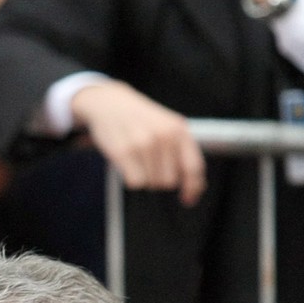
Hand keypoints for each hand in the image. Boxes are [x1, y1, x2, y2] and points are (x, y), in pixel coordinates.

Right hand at [71, 80, 205, 205]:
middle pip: (169, 181)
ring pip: (151, 183)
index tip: (187, 199)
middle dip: (160, 178)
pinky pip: (135, 183)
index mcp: (179, 130)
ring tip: (137, 157)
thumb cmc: (141, 119)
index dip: (193, 188)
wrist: (109, 102)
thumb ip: (183, 154)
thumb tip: (193, 189)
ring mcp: (143, 143)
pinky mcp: (123, 152)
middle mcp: (164, 136)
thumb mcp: (168, 128)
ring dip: (144, 176)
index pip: (194, 168)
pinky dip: (131, 177)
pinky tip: (127, 161)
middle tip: (150, 163)